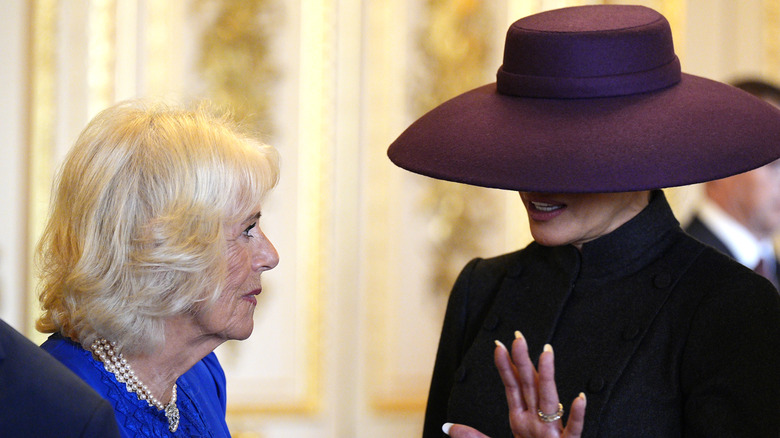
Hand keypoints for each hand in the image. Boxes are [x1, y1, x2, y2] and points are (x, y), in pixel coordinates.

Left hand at [444, 332, 585, 437]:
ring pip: (549, 400)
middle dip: (523, 361)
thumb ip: (473, 437)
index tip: (498, 345)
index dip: (504, 366)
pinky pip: (574, 430)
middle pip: (529, 385)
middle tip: (518, 337)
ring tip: (546, 354)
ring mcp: (551, 432)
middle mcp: (536, 421)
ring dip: (547, 377)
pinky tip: (578, 399)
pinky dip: (577, 416)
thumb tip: (447, 426)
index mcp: (520, 419)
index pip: (512, 387)